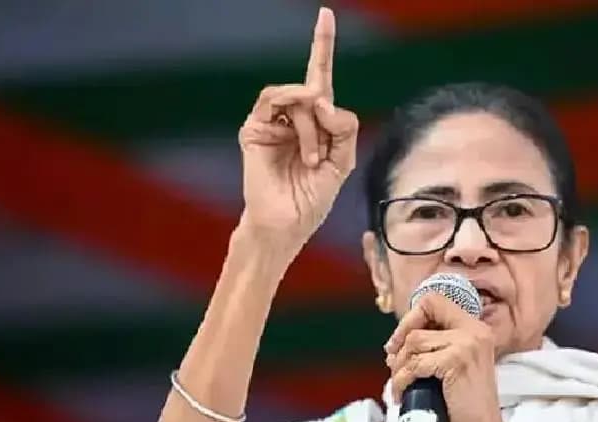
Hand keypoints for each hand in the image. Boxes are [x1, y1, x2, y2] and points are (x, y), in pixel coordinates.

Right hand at [236, 7, 358, 270]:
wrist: (285, 226)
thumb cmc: (312, 200)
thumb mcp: (341, 163)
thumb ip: (343, 127)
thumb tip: (321, 97)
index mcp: (315, 123)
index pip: (319, 77)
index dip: (322, 46)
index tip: (326, 14)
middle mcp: (293, 117)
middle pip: (316, 91)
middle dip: (326, 122)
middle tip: (321, 156)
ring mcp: (272, 121)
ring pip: (299, 97)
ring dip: (311, 126)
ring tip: (310, 158)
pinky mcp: (254, 128)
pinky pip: (274, 100)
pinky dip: (293, 111)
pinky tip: (300, 137)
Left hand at [384, 293, 518, 421]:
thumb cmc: (465, 408)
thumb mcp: (454, 368)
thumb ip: (435, 349)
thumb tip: (398, 343)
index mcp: (476, 329)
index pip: (435, 301)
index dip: (412, 317)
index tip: (400, 340)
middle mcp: (475, 331)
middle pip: (422, 315)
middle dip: (400, 339)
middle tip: (392, 363)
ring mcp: (467, 344)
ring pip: (414, 341)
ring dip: (399, 366)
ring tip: (400, 384)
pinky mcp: (456, 361)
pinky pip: (414, 364)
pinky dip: (401, 381)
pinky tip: (402, 394)